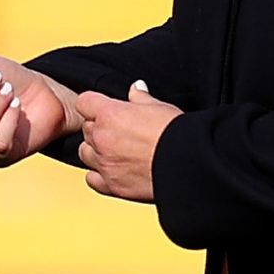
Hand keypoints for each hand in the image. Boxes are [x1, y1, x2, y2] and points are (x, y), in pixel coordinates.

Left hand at [77, 82, 179, 201]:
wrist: (188, 165)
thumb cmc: (177, 134)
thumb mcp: (160, 107)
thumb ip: (140, 97)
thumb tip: (136, 88)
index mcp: (111, 114)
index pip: (84, 102)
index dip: (94, 105)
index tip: (105, 109)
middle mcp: (102, 138)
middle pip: (86, 128)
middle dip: (99, 128)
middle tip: (121, 131)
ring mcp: (105, 163)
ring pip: (85, 153)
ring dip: (96, 151)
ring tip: (117, 151)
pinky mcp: (112, 186)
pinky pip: (92, 178)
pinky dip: (99, 174)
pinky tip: (114, 170)